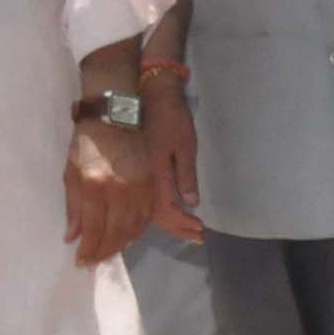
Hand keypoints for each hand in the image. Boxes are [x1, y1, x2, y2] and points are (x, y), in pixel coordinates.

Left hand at [63, 118, 150, 265]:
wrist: (116, 115)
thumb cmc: (88, 142)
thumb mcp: (71, 171)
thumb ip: (73, 207)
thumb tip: (73, 237)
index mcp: (95, 185)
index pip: (93, 229)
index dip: (88, 250)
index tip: (82, 262)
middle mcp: (120, 190)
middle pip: (116, 233)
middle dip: (104, 252)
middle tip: (95, 262)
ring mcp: (140, 188)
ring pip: (134, 228)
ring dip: (121, 245)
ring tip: (109, 252)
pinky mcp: (153, 184)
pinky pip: (148, 217)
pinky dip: (137, 230)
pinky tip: (127, 236)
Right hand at [147, 87, 203, 244]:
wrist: (145, 98)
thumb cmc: (170, 120)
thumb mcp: (185, 145)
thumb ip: (186, 175)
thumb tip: (190, 203)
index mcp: (155, 177)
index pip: (169, 211)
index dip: (184, 224)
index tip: (201, 230)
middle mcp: (141, 183)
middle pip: (156, 216)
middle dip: (177, 228)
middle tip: (197, 236)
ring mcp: (134, 178)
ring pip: (146, 211)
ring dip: (167, 222)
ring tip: (185, 229)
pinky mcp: (132, 172)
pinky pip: (141, 201)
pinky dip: (154, 211)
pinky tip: (164, 213)